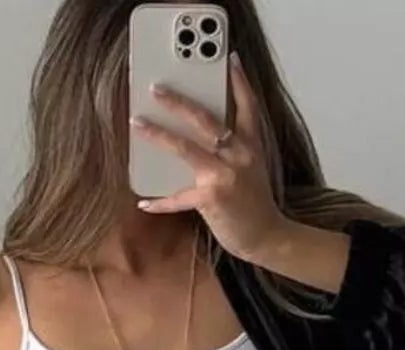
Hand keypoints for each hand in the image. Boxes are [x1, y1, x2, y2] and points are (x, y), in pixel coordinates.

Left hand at [129, 51, 287, 264]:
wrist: (266, 236)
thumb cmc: (255, 204)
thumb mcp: (252, 168)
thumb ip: (234, 148)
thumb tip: (206, 137)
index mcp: (251, 145)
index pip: (248, 105)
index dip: (239, 81)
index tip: (230, 59)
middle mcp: (239, 155)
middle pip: (206, 119)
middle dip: (179, 102)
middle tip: (157, 88)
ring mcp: (225, 175)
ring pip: (186, 148)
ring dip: (159, 134)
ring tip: (138, 123)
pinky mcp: (212, 198)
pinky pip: (179, 197)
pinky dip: (160, 202)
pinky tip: (144, 202)